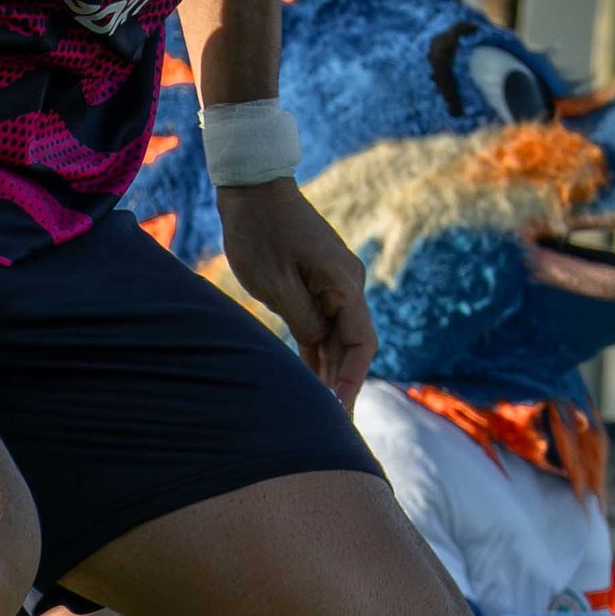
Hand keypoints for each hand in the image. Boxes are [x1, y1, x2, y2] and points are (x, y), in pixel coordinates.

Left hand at [216, 179, 376, 399]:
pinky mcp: (316, 286)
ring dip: (330, 373)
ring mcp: (334, 285)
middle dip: (344, 385)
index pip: (361, 343)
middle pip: (353, 346)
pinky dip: (317, 354)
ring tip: (323, 413)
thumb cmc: (260, 231)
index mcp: (344, 283)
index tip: (340, 411)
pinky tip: (311, 384)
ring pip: (337, 339)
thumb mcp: (276, 282)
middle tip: (334, 427)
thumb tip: (320, 346)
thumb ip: (303, 319)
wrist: (253, 188)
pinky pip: (322, 327)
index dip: (352, 380)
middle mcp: (348, 285)